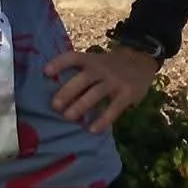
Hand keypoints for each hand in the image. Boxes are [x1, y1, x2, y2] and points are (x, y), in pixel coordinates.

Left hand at [44, 44, 160, 132]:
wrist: (142, 60)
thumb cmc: (111, 65)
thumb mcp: (97, 61)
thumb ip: (82, 72)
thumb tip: (56, 89)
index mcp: (92, 60)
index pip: (73, 57)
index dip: (59, 63)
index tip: (45, 72)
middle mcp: (101, 69)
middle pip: (82, 79)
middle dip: (67, 92)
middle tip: (54, 105)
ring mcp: (114, 81)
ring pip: (95, 94)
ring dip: (81, 105)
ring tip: (68, 117)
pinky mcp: (126, 94)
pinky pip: (113, 109)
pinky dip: (103, 120)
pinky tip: (92, 130)